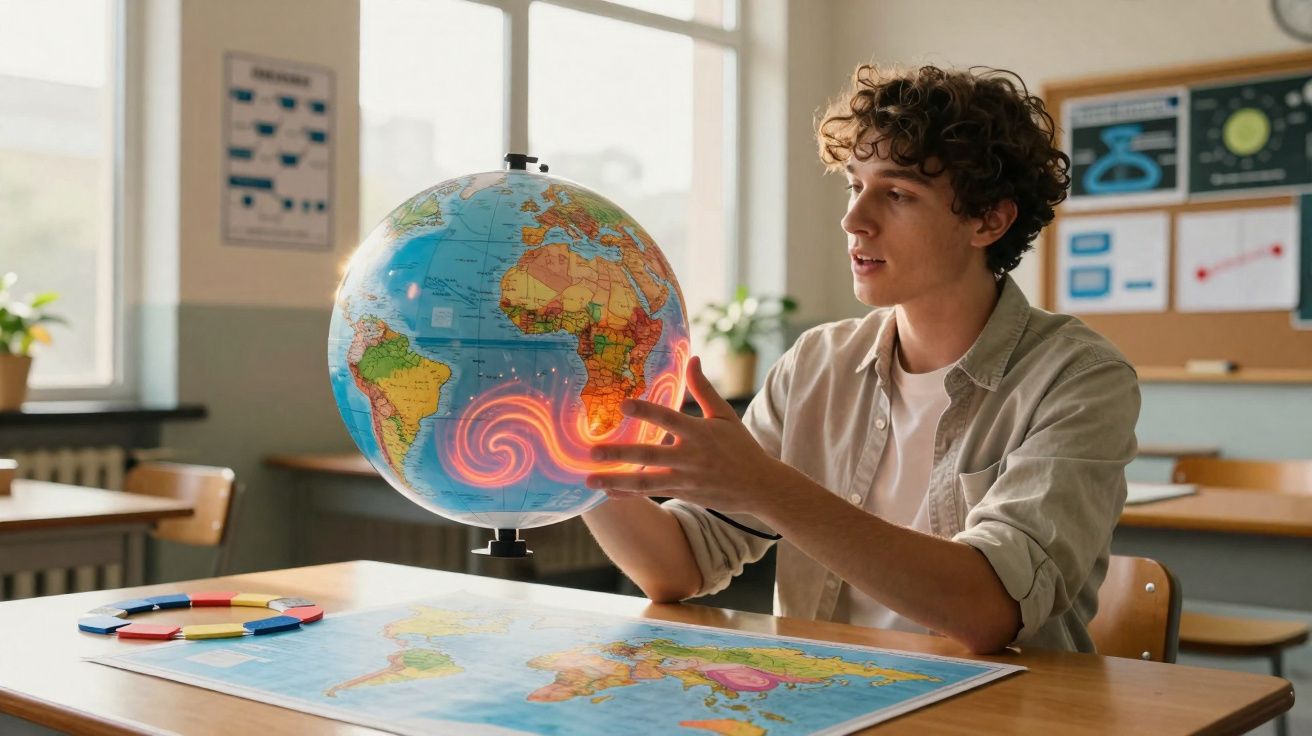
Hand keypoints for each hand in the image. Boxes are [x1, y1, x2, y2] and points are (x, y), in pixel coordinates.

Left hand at [586, 356, 783, 514]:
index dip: (646, 411)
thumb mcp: (725, 415)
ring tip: (591, 479)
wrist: (760, 487)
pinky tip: (608, 493)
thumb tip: (692, 358)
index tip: (622, 404)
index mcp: (700, 433)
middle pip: (650, 455)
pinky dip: (630, 494)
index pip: (669, 419)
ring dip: (617, 480)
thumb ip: (704, 389)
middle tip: (592, 451)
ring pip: (646, 481)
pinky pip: (652, 494)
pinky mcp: (683, 493)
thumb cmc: (741, 446)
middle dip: (620, 454)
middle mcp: (690, 457)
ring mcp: (685, 479)